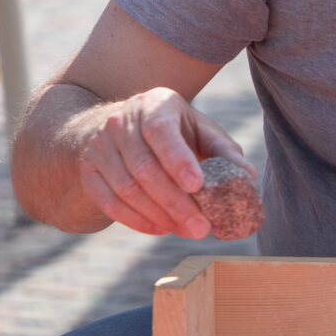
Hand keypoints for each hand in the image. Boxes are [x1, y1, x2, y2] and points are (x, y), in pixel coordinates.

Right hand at [77, 87, 254, 238]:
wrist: (122, 130)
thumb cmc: (175, 134)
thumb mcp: (201, 132)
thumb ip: (225, 153)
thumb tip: (246, 177)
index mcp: (154, 105)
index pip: (160, 131)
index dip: (177, 159)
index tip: (197, 185)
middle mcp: (121, 122)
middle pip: (145, 168)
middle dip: (176, 202)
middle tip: (202, 228)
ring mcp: (100, 146)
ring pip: (127, 188)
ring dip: (159, 215)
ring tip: (187, 230)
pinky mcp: (89, 171)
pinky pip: (109, 202)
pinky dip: (136, 220)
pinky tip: (161, 228)